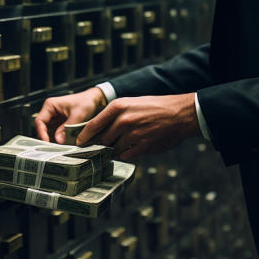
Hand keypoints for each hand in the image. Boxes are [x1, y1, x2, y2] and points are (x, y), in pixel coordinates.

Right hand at [35, 87, 106, 143]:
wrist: (95, 99)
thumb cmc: (86, 102)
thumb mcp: (78, 115)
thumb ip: (67, 128)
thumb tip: (58, 141)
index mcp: (50, 105)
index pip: (39, 121)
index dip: (42, 133)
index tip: (47, 142)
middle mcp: (50, 111)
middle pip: (43, 128)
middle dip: (47, 138)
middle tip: (53, 148)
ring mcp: (55, 118)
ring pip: (49, 132)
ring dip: (53, 139)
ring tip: (59, 147)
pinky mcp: (60, 123)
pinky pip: (56, 133)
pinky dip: (59, 138)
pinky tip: (64, 144)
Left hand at [77, 93, 199, 160]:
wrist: (179, 114)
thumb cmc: (155, 107)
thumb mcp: (131, 103)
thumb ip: (115, 115)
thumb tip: (99, 130)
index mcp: (118, 107)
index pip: (93, 124)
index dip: (84, 136)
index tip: (79, 142)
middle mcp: (123, 120)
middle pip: (102, 139)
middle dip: (100, 144)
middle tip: (99, 147)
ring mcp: (132, 134)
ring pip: (114, 148)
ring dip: (115, 150)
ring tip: (122, 145)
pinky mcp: (142, 146)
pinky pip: (126, 155)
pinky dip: (126, 154)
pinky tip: (132, 149)